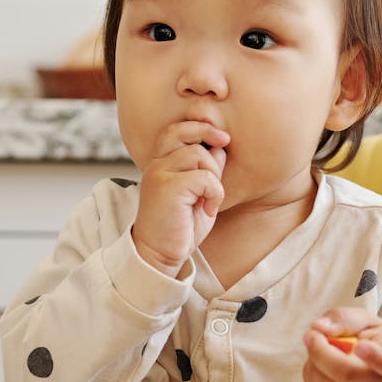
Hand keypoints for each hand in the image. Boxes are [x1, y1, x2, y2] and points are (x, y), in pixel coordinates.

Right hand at [132, 120, 229, 275]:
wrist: (159, 255)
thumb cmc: (180, 226)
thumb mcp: (199, 194)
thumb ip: (206, 170)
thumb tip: (220, 147)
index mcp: (161, 163)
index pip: (176, 129)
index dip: (200, 126)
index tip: (221, 138)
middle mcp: (156, 164)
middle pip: (182, 131)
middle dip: (207, 132)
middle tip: (224, 142)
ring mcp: (159, 174)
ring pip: (198, 154)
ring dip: (214, 175)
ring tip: (210, 198)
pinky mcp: (168, 188)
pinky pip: (204, 177)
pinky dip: (215, 193)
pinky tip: (209, 210)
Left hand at [303, 306, 381, 381]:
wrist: (368, 368)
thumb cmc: (369, 339)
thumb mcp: (365, 321)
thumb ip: (346, 318)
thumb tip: (319, 327)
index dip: (376, 357)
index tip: (361, 346)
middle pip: (346, 374)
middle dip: (321, 351)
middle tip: (311, 333)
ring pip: (323, 380)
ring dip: (314, 357)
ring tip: (324, 345)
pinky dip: (311, 367)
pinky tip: (322, 361)